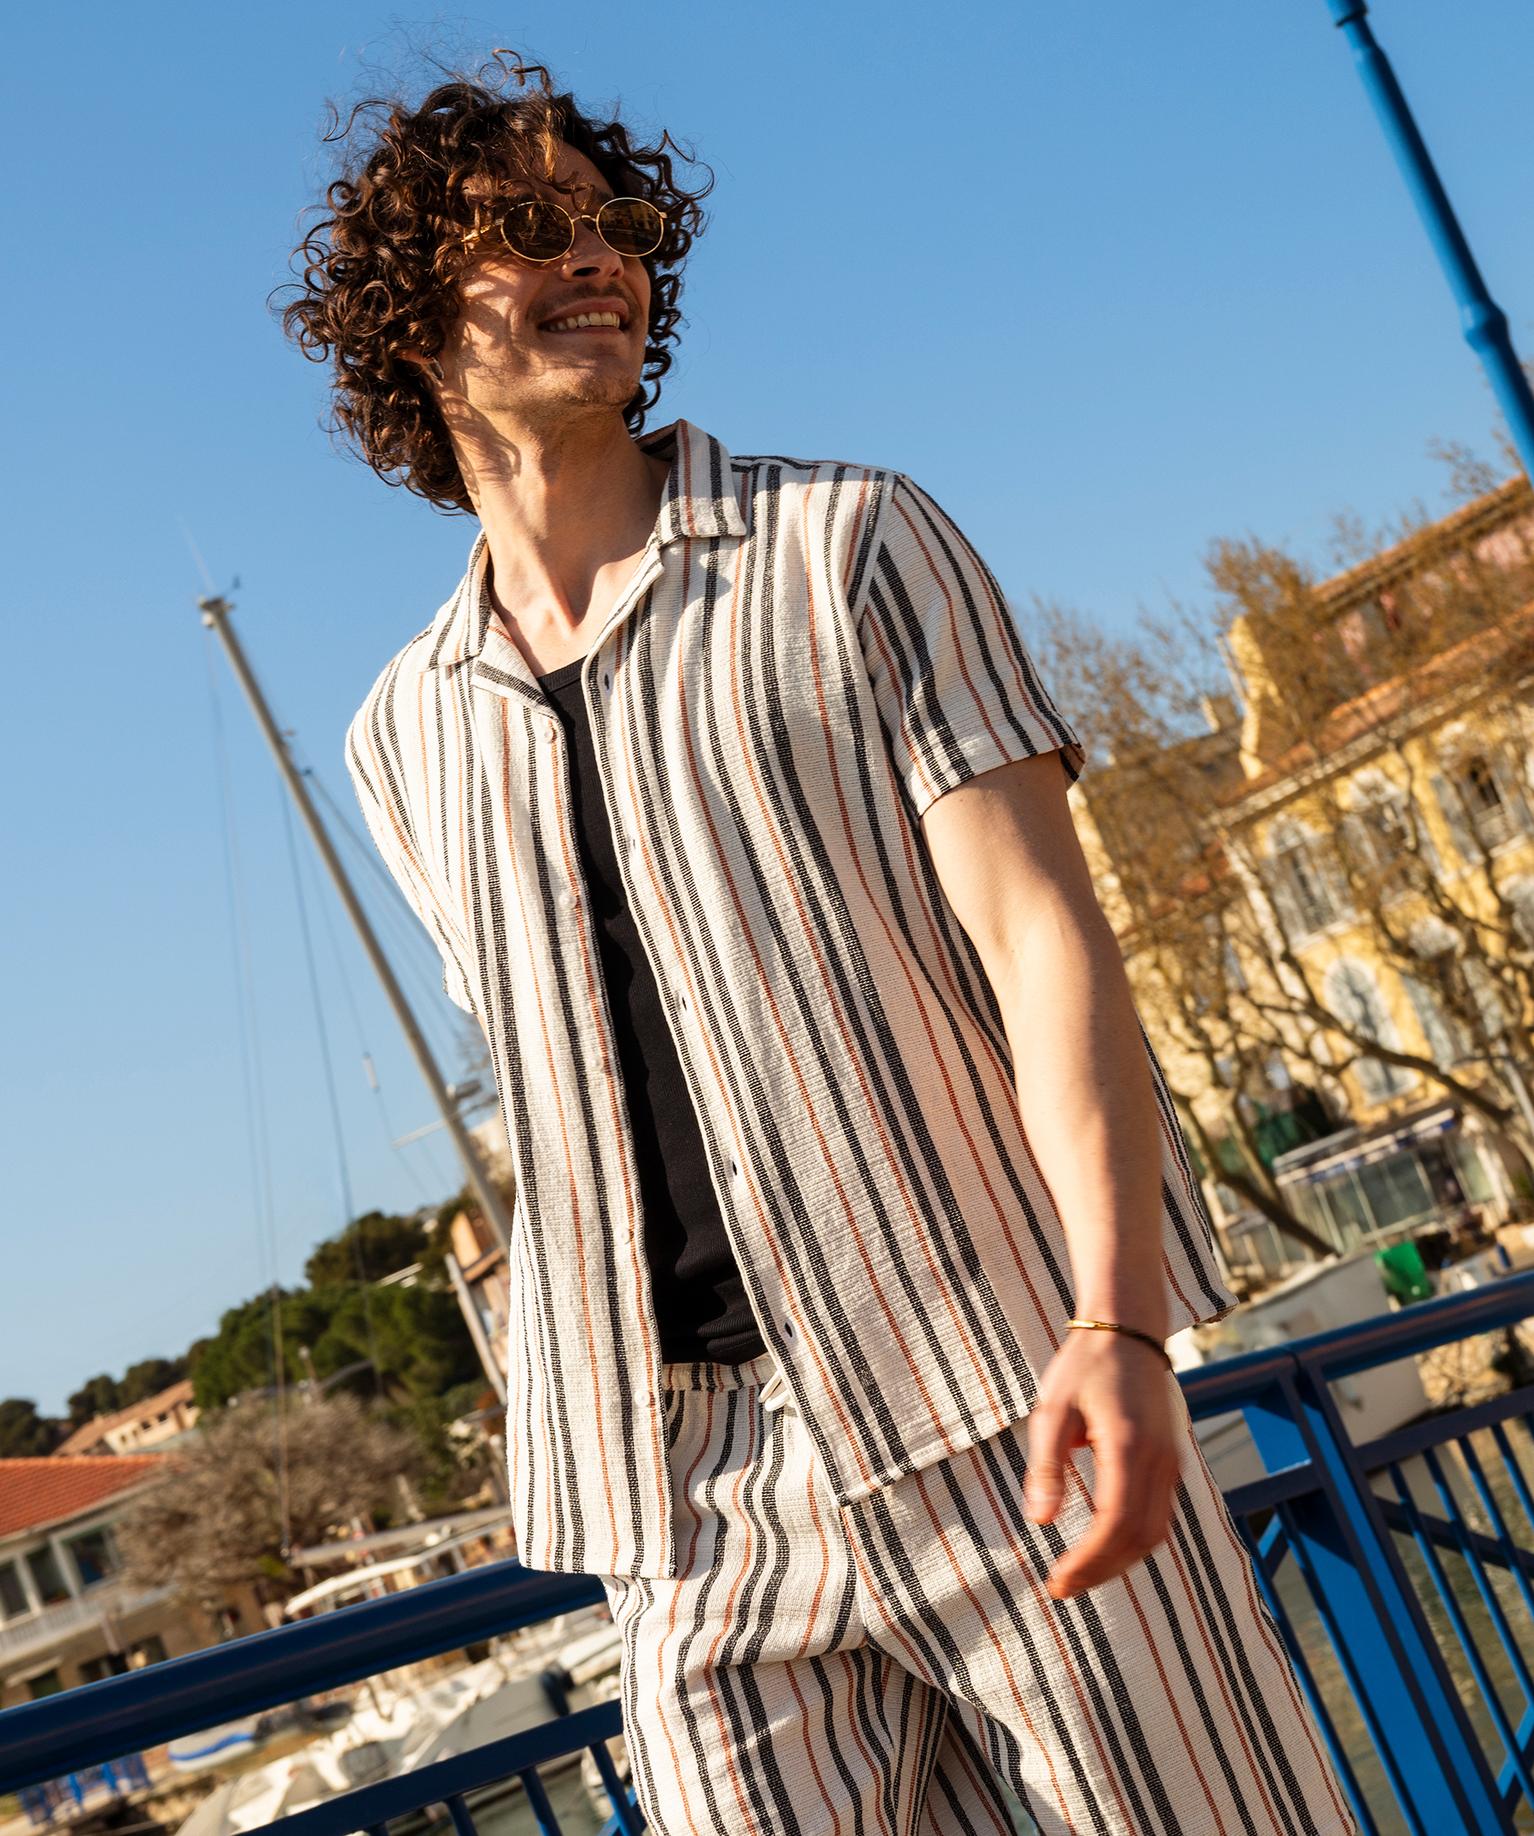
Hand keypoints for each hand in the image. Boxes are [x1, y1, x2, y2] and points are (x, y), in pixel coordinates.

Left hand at [1022, 1328, 1182, 1601]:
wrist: (1127, 1328)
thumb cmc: (1085, 1365)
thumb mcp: (1053, 1410)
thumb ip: (1046, 1465)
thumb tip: (1039, 1520)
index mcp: (1130, 1447)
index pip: (1114, 1524)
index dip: (1088, 1561)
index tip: (1056, 1580)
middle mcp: (1160, 1460)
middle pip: (1140, 1538)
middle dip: (1102, 1570)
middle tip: (1063, 1586)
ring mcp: (1172, 1461)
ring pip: (1156, 1532)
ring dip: (1120, 1561)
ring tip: (1080, 1573)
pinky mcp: (1172, 1460)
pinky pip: (1160, 1514)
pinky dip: (1133, 1540)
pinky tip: (1103, 1544)